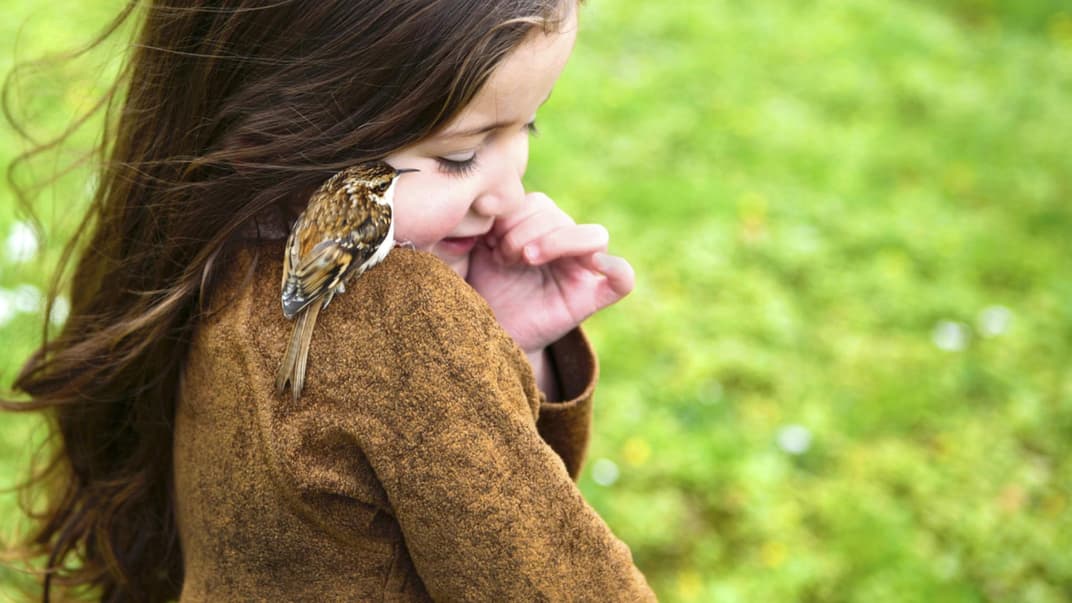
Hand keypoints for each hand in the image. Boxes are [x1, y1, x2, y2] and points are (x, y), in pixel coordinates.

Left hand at [465, 192, 634, 355]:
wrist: (489, 333)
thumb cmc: (483, 290)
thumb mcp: (474, 252)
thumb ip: (481, 225)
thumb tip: (487, 205)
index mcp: (539, 229)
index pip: (539, 203)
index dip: (514, 216)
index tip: (488, 239)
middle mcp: (564, 245)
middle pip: (561, 216)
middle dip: (525, 231)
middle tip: (504, 256)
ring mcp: (582, 270)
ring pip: (593, 236)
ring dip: (557, 241)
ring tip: (526, 259)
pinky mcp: (591, 298)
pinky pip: (622, 279)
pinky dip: (617, 269)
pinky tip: (596, 265)